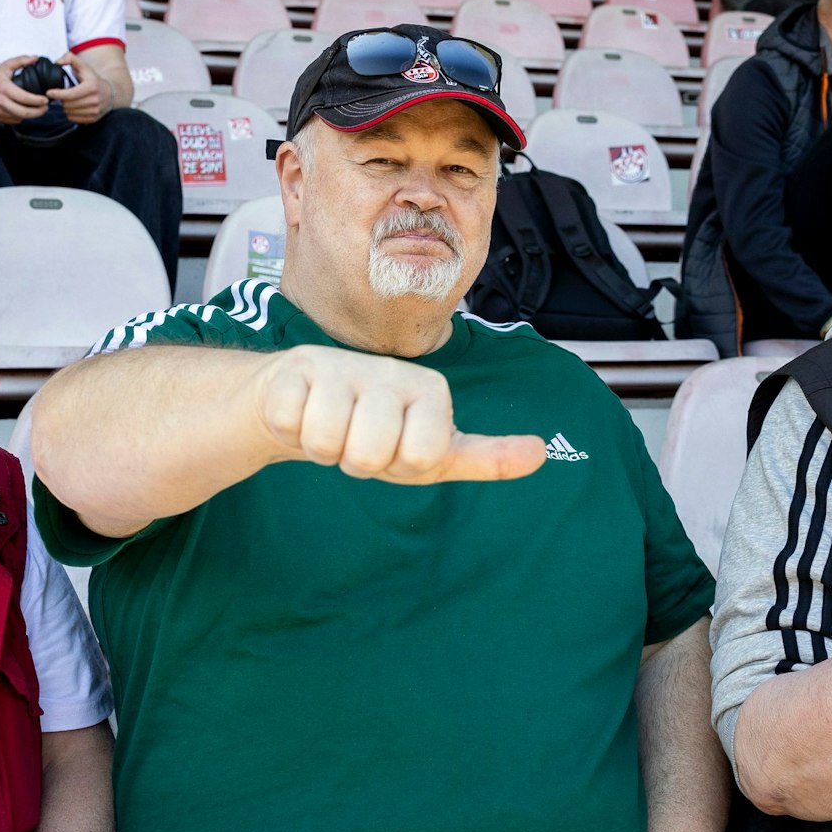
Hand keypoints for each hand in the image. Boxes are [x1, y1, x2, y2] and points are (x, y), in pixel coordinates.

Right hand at [0, 54, 50, 124]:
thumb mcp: (6, 65)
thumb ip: (21, 60)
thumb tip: (36, 58)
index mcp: (3, 88)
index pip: (24, 98)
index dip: (38, 101)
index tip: (46, 100)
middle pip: (24, 112)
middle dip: (39, 112)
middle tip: (46, 107)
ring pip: (20, 118)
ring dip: (32, 115)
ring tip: (39, 109)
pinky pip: (14, 121)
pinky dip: (21, 117)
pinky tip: (25, 111)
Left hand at [45, 53, 110, 123]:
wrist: (110, 92)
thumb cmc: (93, 79)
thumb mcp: (83, 65)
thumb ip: (70, 58)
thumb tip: (57, 62)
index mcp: (91, 86)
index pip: (69, 94)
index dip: (57, 94)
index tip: (49, 92)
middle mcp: (94, 100)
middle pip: (68, 104)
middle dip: (61, 100)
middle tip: (62, 95)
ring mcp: (95, 110)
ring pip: (69, 112)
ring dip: (65, 107)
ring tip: (68, 100)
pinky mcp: (94, 118)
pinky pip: (74, 119)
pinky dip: (70, 113)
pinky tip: (73, 106)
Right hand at [252, 345, 546, 483]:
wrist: (309, 404)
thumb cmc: (377, 432)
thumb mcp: (434, 452)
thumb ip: (486, 457)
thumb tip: (541, 454)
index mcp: (431, 390)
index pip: (421, 456)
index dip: (400, 466)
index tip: (398, 449)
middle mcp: (391, 371)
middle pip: (368, 455)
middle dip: (355, 461)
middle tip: (357, 440)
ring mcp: (342, 365)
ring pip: (326, 442)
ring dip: (322, 447)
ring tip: (330, 427)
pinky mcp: (297, 365)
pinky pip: (291, 423)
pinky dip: (290, 430)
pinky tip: (301, 410)